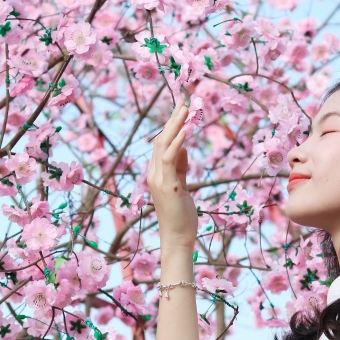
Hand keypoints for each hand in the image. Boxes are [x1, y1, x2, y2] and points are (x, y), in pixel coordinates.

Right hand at [146, 98, 198, 250]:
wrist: (177, 238)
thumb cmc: (181, 216)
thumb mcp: (182, 186)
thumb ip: (181, 167)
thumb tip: (184, 147)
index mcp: (156, 174)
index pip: (161, 144)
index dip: (171, 126)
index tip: (182, 110)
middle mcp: (153, 174)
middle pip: (160, 140)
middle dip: (172, 119)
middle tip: (184, 101)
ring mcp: (158, 179)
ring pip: (163, 145)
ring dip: (175, 125)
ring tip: (186, 109)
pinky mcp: (167, 185)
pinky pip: (169, 159)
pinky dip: (177, 143)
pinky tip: (185, 130)